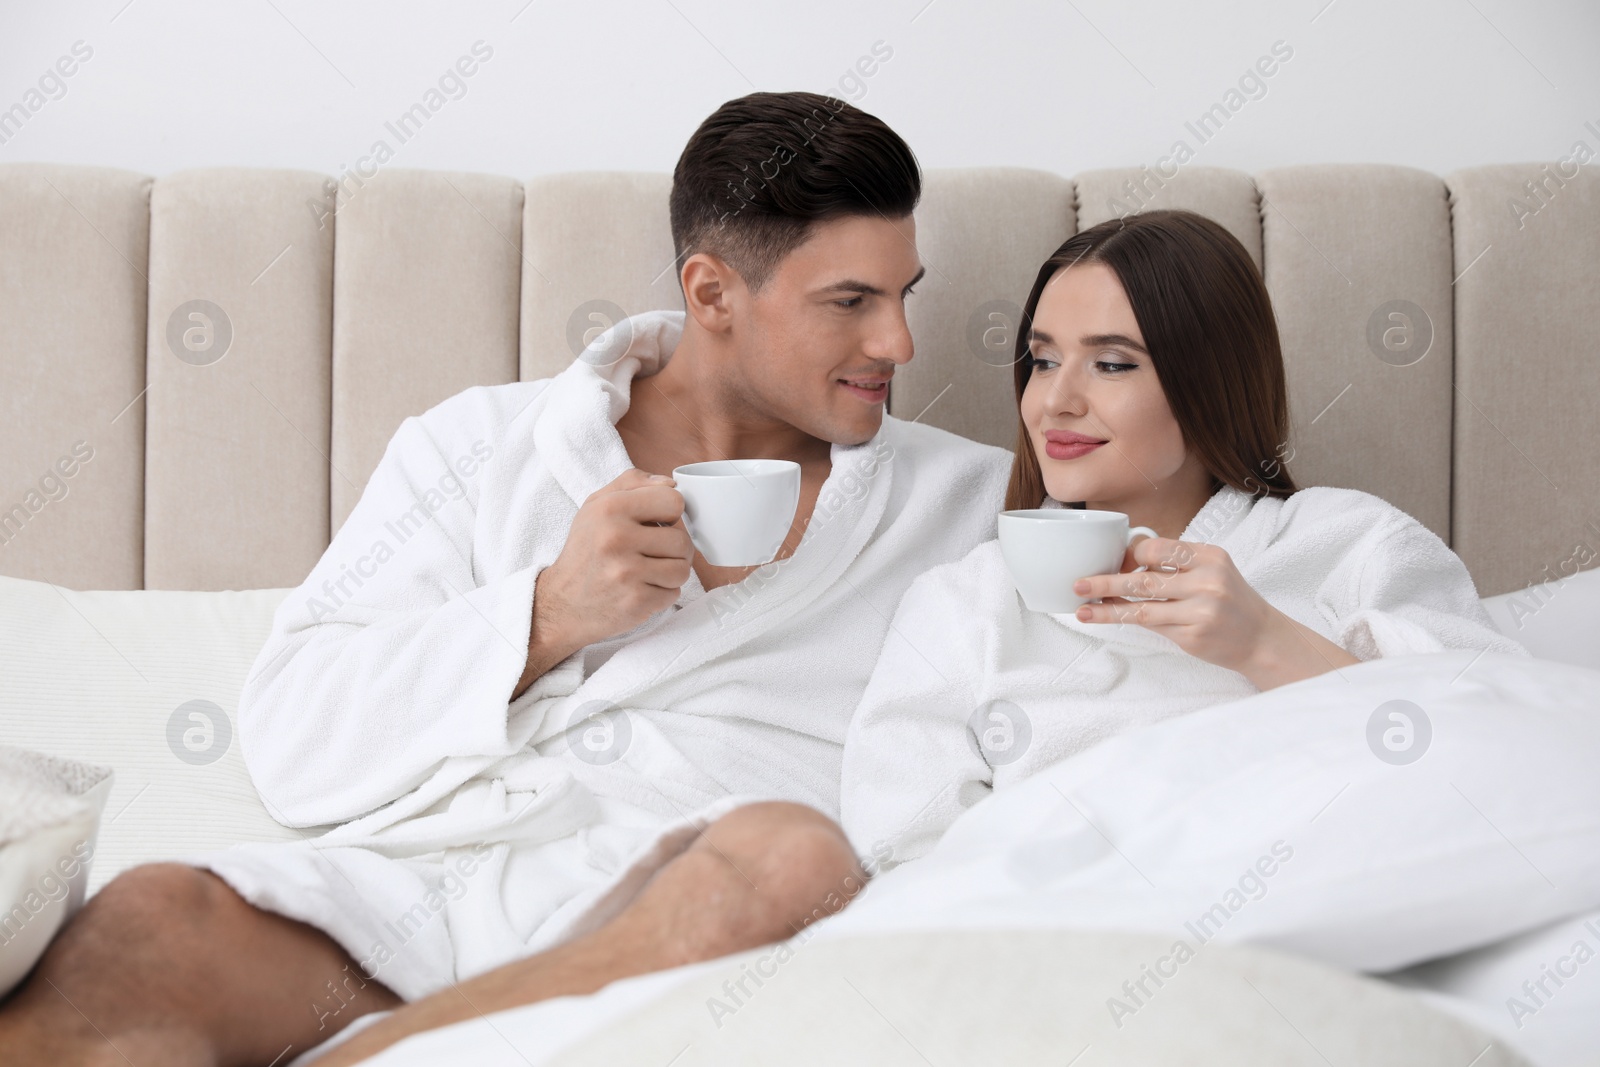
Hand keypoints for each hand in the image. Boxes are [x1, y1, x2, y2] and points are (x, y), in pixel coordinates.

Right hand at [517, 469, 693, 691]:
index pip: (674, 501)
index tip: (658, 523)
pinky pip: (673, 594)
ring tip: (650, 571)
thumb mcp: (597, 505)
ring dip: (671, 572)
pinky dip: (662, 593)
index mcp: (610, 508)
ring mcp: (626, 572)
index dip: (671, 514)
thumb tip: (671, 484)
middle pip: (682, 540)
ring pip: (683, 569)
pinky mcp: (634, 601)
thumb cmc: (586, 550)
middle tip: (654, 553)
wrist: (562, 602)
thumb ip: (632, 483)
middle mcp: (616, 538)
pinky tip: (641, 589)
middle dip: (674, 548)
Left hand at [1071, 537, 1357, 688]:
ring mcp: (1201, 611)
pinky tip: (1104, 619)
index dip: (1129, 554)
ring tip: (1082, 608)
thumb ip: (1175, 563)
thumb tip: (1125, 557)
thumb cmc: (1230, 600)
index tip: (1112, 561)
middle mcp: (1208, 581)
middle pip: (1144, 579)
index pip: (1158, 548)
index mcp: (1210, 556)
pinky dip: (1125, 621)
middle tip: (1078, 582)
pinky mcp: (1194, 636)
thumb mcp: (1212, 569)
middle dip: (1106, 581)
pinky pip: (1151, 626)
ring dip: (1107, 607)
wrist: (1263, 638)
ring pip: (1142, 608)